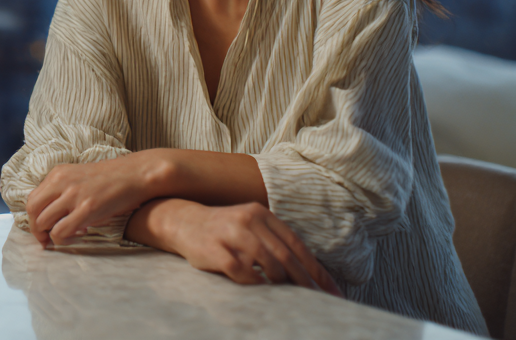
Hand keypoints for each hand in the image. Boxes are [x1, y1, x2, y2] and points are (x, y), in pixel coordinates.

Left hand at [26, 153, 168, 247]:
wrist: (135, 174)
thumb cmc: (110, 179)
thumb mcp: (79, 178)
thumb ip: (62, 191)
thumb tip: (51, 215)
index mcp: (58, 173)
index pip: (32, 199)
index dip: (33, 219)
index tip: (42, 230)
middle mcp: (61, 181)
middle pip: (33, 211)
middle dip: (36, 230)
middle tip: (47, 240)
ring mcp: (73, 195)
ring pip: (44, 222)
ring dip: (49, 237)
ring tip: (64, 239)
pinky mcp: (87, 208)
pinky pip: (61, 231)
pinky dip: (63, 240)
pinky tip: (78, 236)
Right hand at [133, 198, 342, 295]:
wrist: (183, 221)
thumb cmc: (224, 231)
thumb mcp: (250, 227)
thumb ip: (274, 243)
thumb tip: (308, 274)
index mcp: (261, 214)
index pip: (296, 244)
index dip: (316, 269)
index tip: (332, 292)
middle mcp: (248, 220)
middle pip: (285, 255)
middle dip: (305, 282)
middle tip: (318, 302)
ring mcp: (231, 234)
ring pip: (267, 263)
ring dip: (280, 283)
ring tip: (288, 299)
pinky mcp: (216, 250)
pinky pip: (242, 272)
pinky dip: (255, 284)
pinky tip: (260, 290)